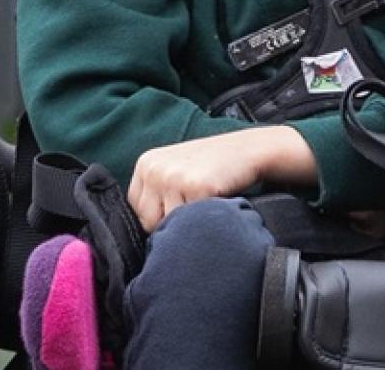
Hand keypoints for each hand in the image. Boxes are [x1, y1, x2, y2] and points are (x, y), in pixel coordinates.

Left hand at [127, 125, 316, 231]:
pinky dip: (206, 219)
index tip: (178, 209)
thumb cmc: (212, 166)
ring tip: (206, 204)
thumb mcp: (175, 169)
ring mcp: (174, 178)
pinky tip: (216, 201)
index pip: (136, 210)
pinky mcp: (196, 188)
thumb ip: (156, 192)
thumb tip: (145, 232)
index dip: (158, 217)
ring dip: (189, 223)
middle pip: (148, 221)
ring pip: (171, 226)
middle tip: (194, 209)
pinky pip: (193, 222)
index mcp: (146, 164)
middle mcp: (155, 169)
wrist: (248, 150)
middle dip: (171, 224)